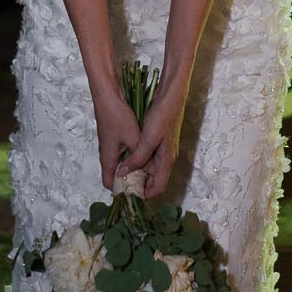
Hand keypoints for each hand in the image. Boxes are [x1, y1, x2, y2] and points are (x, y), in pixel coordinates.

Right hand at [93, 84, 143, 189]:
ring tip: (148, 169)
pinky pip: (123, 154)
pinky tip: (144, 152)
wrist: (107, 95)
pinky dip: (132, 157)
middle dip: (130, 180)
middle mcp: (107, 154)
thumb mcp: (133, 138)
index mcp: (108, 158)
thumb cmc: (117, 116)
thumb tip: (146, 170)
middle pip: (117, 176)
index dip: (122, 191)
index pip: (110, 184)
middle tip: (146, 181)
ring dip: (133, 167)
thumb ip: (139, 156)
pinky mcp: (114, 138)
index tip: (137, 192)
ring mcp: (110, 146)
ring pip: (121, 164)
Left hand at [127, 78, 189, 197]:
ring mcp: (163, 150)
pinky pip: (148, 158)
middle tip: (121, 185)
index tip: (129, 195)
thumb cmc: (162, 117)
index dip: (144, 194)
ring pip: (149, 169)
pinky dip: (138, 161)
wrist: (170, 96)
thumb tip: (123, 174)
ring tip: (121, 173)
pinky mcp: (159, 141)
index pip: (158, 188)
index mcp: (166, 160)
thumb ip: (137, 159)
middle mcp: (166, 158)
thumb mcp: (148, 139)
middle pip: (153, 180)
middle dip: (138, 184)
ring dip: (137, 172)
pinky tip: (127, 157)